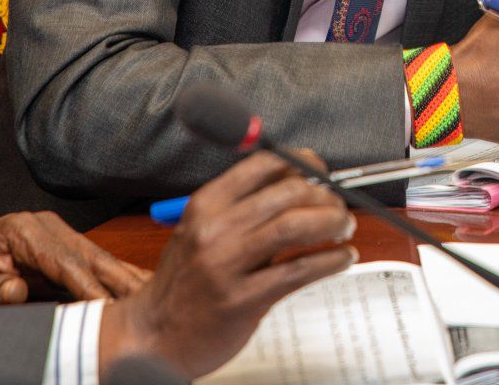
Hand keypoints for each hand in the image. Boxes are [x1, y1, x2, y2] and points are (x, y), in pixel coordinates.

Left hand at [0, 211, 148, 304]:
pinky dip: (116, 276)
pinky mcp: (63, 247)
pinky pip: (94, 263)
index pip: (64, 260)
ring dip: (125, 277)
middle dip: (120, 279)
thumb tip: (16, 291)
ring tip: (155, 293)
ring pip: (99, 258)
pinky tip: (139, 286)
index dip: (87, 285)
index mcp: (23, 229)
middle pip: (91, 255)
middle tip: (148, 299)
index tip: (106, 307)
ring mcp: (57, 234)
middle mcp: (46, 226)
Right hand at [99, 150, 355, 379]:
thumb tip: (303, 182)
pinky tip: (341, 258)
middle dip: (325, 196)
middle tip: (339, 207)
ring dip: (332, 222)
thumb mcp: (202, 230)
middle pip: (286, 193)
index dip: (303, 163)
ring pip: (295, 227)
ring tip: (345, 228)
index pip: (264, 165)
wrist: (154, 335)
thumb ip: (246, 208)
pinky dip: (330, 260)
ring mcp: (226, 266)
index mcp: (205, 204)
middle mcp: (214, 229)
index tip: (321, 172)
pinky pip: (298, 271)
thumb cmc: (186, 282)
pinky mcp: (242, 300)